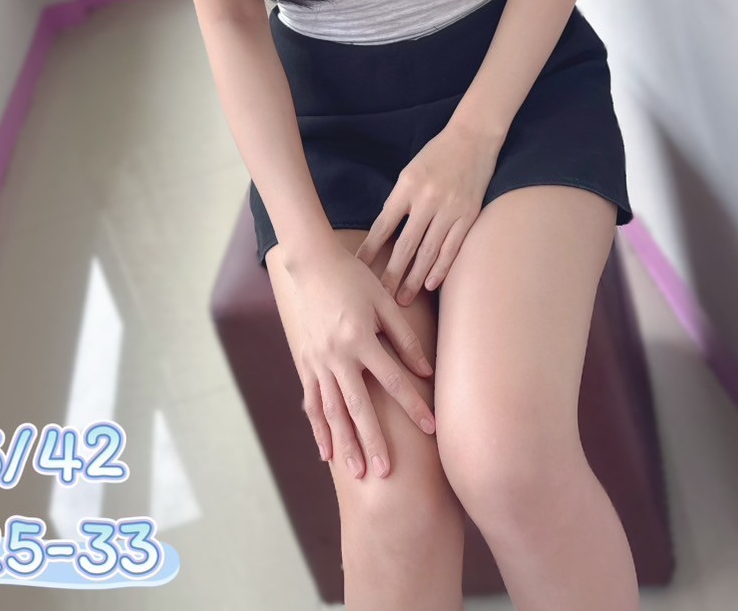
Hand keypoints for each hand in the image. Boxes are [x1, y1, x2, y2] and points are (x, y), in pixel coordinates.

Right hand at [287, 242, 436, 478]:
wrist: (311, 264)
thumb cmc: (353, 279)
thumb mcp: (384, 301)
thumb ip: (405, 336)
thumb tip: (426, 370)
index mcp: (360, 338)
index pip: (393, 380)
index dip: (413, 404)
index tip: (431, 428)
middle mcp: (337, 355)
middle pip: (359, 407)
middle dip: (373, 441)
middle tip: (386, 472)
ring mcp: (318, 362)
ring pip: (333, 411)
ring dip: (346, 443)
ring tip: (358, 472)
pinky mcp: (305, 363)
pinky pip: (313, 402)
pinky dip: (319, 428)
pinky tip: (326, 452)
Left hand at [354, 119, 500, 304]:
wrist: (472, 139)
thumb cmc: (436, 156)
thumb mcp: (409, 172)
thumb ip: (398, 202)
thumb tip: (385, 234)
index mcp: (407, 186)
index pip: (383, 226)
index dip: (370, 250)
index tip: (358, 269)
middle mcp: (427, 199)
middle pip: (405, 245)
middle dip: (391, 274)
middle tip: (381, 296)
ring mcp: (450, 209)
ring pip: (429, 252)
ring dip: (415, 279)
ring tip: (403, 298)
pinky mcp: (469, 215)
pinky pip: (452, 248)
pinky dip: (441, 268)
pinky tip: (431, 284)